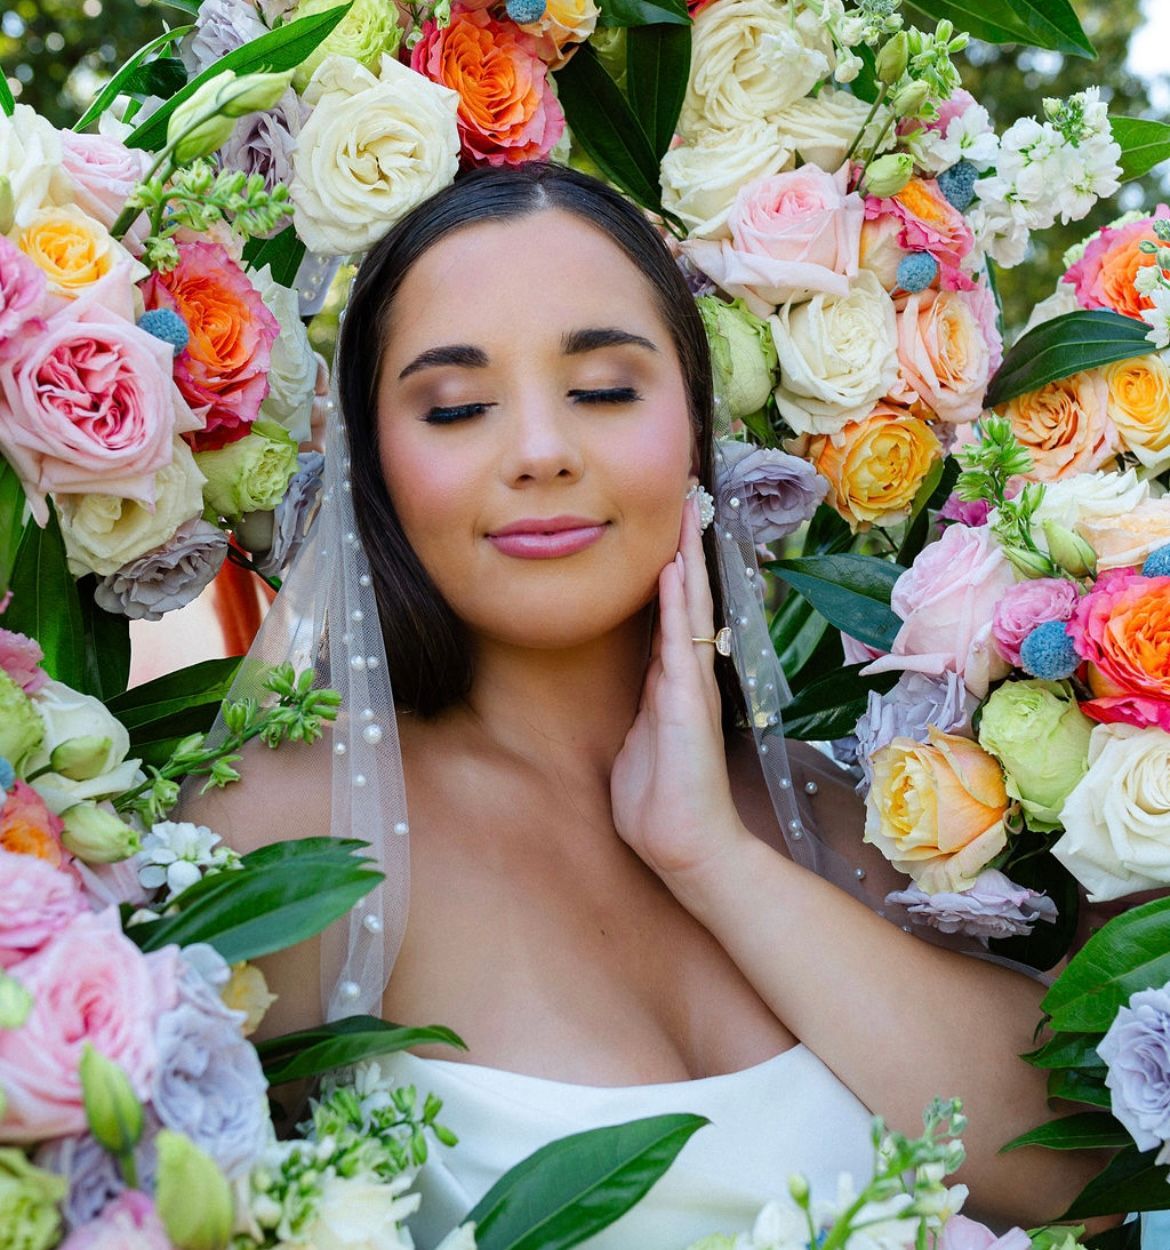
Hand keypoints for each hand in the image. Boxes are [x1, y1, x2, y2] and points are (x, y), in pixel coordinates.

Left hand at [610, 497, 749, 884]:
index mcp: (668, 687)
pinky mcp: (688, 701)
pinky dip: (678, 600)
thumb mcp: (638, 749)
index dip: (666, 575)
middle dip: (682, 547)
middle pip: (682, 599)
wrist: (687, 848)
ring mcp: (688, 686)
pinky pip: (680, 639)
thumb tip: (638, 705)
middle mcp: (683, 677)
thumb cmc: (659, 806)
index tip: (664, 531)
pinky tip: (675, 565)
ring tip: (686, 509)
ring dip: (685, 558)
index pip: (666, 617)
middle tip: (684, 496)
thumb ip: (641, 719)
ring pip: (687, 608)